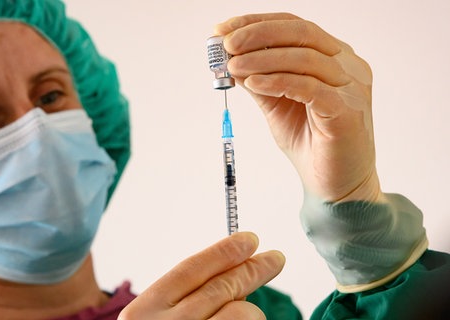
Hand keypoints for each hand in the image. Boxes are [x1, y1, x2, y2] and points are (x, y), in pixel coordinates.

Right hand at [118, 232, 284, 319]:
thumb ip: (180, 301)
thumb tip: (229, 271)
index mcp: (147, 311)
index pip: (191, 269)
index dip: (223, 251)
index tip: (249, 239)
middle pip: (222, 287)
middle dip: (253, 268)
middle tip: (275, 258)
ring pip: (243, 313)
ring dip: (251, 313)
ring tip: (243, 318)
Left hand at [216, 13, 384, 202]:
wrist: (336, 187)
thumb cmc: (311, 144)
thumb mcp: (277, 106)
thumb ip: (260, 81)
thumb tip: (230, 59)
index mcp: (333, 58)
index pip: (294, 26)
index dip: (257, 23)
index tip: (223, 30)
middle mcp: (347, 66)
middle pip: (302, 33)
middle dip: (258, 34)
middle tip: (226, 43)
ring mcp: (351, 87)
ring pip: (304, 58)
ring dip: (261, 58)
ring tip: (232, 65)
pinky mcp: (347, 111)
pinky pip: (309, 87)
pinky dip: (277, 81)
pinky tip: (252, 83)